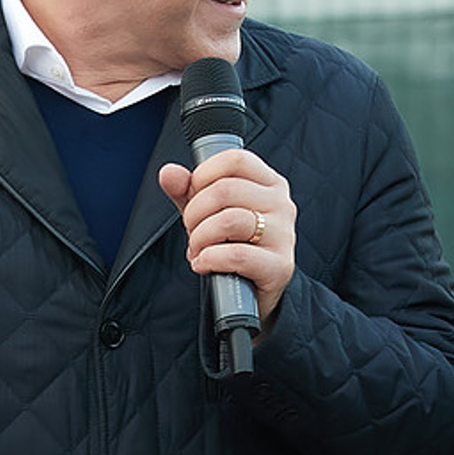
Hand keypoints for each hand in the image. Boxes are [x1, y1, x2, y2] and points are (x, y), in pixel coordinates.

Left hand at [158, 146, 296, 327]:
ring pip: (230, 220)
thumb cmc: (232, 246)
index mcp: (269, 183)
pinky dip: (210, 259)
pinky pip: (237, 255)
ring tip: (196, 250)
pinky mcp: (280, 266)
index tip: (193, 197)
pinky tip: (203, 264)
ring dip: (200, 237)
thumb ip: (187, 192)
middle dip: (195, 212)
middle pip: (226, 190)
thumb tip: (168, 172)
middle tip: (191, 231)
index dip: (203, 175)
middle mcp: (282, 204)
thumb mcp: (207, 214)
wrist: (253, 295)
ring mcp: (284, 235)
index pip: (235, 159)